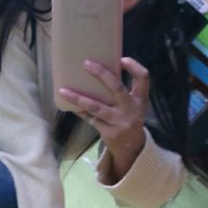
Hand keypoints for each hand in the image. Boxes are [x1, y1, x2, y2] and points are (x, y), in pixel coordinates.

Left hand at [59, 57, 148, 178]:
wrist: (132, 148)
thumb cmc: (129, 118)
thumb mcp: (134, 104)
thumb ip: (124, 90)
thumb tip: (100, 70)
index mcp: (140, 99)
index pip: (143, 78)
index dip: (134, 67)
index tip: (121, 59)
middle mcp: (132, 109)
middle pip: (116, 88)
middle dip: (101, 74)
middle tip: (86, 63)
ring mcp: (120, 122)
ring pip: (96, 107)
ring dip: (78, 98)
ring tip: (63, 90)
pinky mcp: (109, 133)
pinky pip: (90, 119)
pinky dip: (80, 111)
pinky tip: (70, 106)